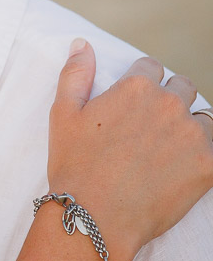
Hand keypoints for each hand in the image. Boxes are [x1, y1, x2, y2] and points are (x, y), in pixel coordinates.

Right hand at [48, 39, 212, 260]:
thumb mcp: (63, 113)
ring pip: (203, 116)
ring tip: (170, 147)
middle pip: (182, 86)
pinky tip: (185, 165)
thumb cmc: (75, 164)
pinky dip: (203, 152)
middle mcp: (168, 104)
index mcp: (134, 87)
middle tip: (152, 126)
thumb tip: (83, 44)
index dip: (141, 81)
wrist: (96, 216)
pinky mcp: (209, 164)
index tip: (134, 101)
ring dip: (190, 125)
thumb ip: (76, 73)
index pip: (151, 66)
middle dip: (169, 98)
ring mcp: (192, 134)